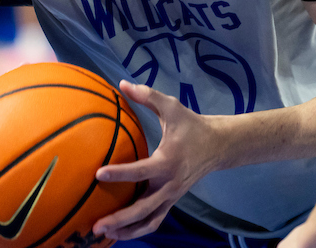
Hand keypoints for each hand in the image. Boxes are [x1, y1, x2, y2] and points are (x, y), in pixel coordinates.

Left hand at [92, 81, 219, 240]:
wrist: (218, 146)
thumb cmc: (191, 125)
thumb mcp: (172, 107)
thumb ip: (147, 96)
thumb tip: (122, 84)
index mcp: (167, 161)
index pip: (140, 171)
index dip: (119, 173)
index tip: (98, 174)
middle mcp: (169, 184)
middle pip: (143, 208)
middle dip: (120, 218)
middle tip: (97, 224)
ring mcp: (171, 196)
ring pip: (149, 221)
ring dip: (127, 230)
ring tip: (103, 234)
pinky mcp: (170, 202)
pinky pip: (154, 221)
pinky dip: (137, 230)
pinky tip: (118, 233)